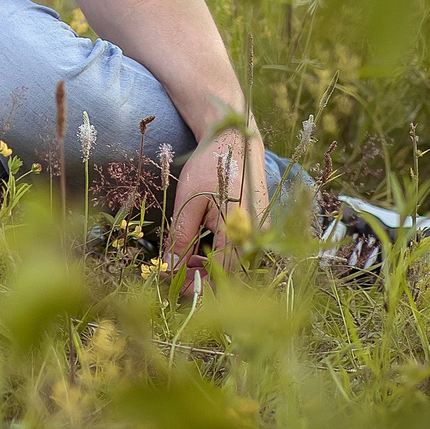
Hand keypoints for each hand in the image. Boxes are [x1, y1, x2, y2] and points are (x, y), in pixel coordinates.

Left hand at [166, 123, 268, 289]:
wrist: (234, 143)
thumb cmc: (210, 167)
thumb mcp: (188, 202)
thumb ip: (180, 237)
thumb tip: (170, 268)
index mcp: (238, 230)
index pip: (221, 274)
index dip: (197, 285)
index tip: (174, 284)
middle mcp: (255, 235)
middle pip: (230, 274)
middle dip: (202, 278)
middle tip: (174, 272)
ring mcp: (259, 232)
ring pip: (234, 264)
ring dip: (210, 268)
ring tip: (184, 259)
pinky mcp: (258, 227)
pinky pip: (238, 251)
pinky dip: (219, 256)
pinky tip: (199, 249)